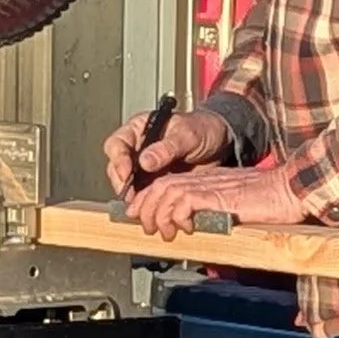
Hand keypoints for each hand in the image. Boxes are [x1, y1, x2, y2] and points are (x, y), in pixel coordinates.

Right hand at [103, 107, 231, 195]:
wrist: (220, 145)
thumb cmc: (204, 130)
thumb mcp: (188, 135)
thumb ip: (167, 147)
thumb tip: (145, 161)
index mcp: (140, 129)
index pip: (117, 144)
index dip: (118, 159)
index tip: (126, 173)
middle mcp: (138, 148)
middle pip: (117, 167)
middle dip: (123, 183)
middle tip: (132, 196)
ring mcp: (145, 167)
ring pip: (128, 184)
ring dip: (133, 197)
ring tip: (143, 206)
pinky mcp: (154, 182)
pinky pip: (144, 195)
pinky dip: (146, 203)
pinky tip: (153, 208)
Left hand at [127, 163, 303, 239]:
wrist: (294, 189)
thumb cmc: (276, 201)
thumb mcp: (240, 208)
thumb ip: (220, 214)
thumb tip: (203, 231)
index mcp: (210, 181)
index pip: (169, 182)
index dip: (150, 198)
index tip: (142, 214)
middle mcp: (207, 180)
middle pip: (162, 185)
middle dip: (147, 206)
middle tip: (146, 226)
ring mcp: (212, 185)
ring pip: (168, 191)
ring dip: (159, 213)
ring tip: (162, 232)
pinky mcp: (219, 195)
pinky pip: (186, 200)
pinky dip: (177, 215)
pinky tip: (182, 228)